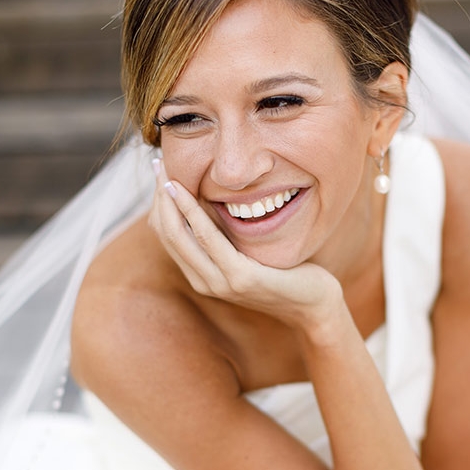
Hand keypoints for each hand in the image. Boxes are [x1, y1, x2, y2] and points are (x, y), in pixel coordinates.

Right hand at [148, 168, 341, 330]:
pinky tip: (186, 191)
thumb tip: (211, 200)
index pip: (167, 237)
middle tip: (157, 164)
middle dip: (158, 197)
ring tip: (165, 171)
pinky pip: (207, 238)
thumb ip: (226, 237)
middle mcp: (205, 282)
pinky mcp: (240, 278)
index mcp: (202, 277)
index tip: (160, 173)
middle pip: (167, 234)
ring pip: (179, 235)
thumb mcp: (247, 253)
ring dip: (168, 200)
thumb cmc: (284, 274)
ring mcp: (221, 282)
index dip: (158, 204)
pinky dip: (191, 211)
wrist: (312, 305)